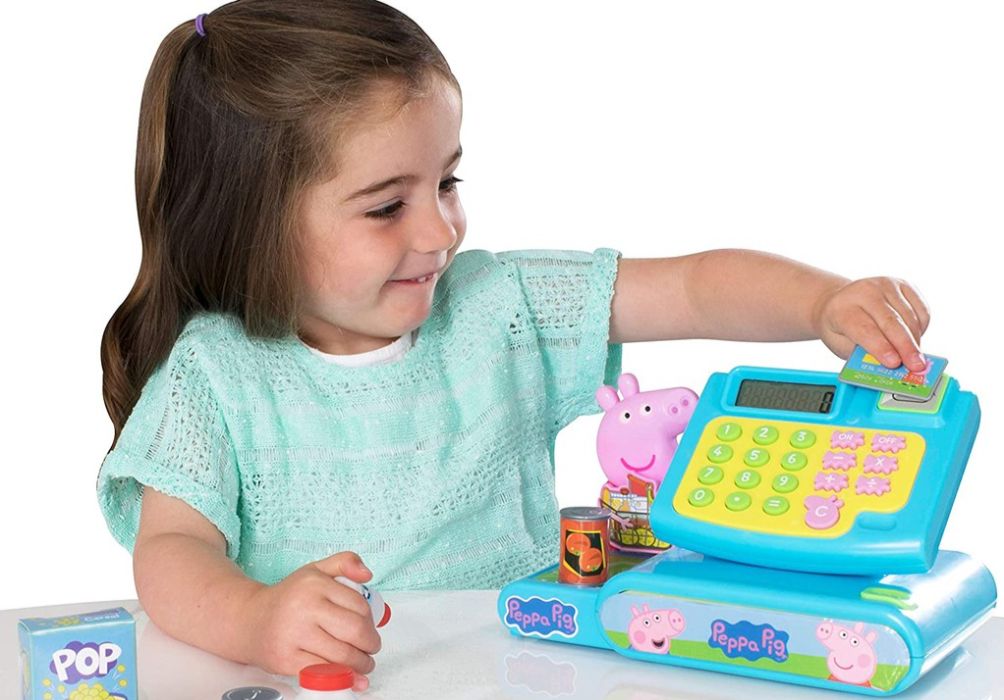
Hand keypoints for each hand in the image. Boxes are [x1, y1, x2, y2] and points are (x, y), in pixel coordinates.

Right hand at [239, 551, 379, 691]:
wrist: (248, 620)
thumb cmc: (288, 597)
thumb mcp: (316, 571)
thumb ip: (345, 562)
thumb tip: (368, 574)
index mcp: (315, 584)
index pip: (359, 605)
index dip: (371, 621)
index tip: (372, 629)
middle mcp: (304, 607)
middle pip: (354, 631)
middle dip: (370, 644)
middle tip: (372, 649)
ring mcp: (294, 634)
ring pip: (341, 654)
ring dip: (360, 664)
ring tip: (363, 664)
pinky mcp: (286, 659)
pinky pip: (323, 671)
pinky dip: (340, 676)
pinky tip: (348, 676)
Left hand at [811, 277, 930, 371]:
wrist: (841, 302)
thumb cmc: (842, 329)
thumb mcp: (842, 345)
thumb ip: (864, 355)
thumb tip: (892, 365)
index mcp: (842, 308)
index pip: (864, 329)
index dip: (880, 347)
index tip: (894, 363)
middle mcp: (864, 291)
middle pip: (891, 322)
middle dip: (906, 347)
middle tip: (917, 366)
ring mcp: (885, 285)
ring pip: (909, 317)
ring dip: (915, 340)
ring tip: (915, 358)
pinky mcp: (903, 284)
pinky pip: (921, 310)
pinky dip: (921, 328)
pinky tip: (913, 338)